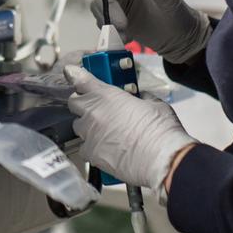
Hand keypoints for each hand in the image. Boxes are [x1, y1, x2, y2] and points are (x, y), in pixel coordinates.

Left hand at [65, 65, 197, 192]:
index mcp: (106, 95)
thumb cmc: (160, 130)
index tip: (71, 72)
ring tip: (104, 130)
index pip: (80, 79)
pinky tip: (105, 149)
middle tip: (96, 106)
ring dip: (87, 125)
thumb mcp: (154, 104)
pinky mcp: (91, 154)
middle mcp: (93, 112)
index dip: (74, 74)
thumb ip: (141, 97)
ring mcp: (89, 134)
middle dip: (82, 102)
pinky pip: (84, 148)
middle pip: (74, 102)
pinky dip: (92, 147)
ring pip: (78, 126)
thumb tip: (139, 98)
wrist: (161, 160)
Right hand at [90, 0, 210, 63]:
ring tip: (126, 33)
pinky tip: (126, 37)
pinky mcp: (115, 17)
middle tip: (122, 24)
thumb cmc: (179, 15)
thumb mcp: (169, 0)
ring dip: (108, 21)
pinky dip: (110, 31)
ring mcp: (118, 1)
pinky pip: (101, 21)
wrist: (180, 40)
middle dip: (106, 7)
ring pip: (98, 5)